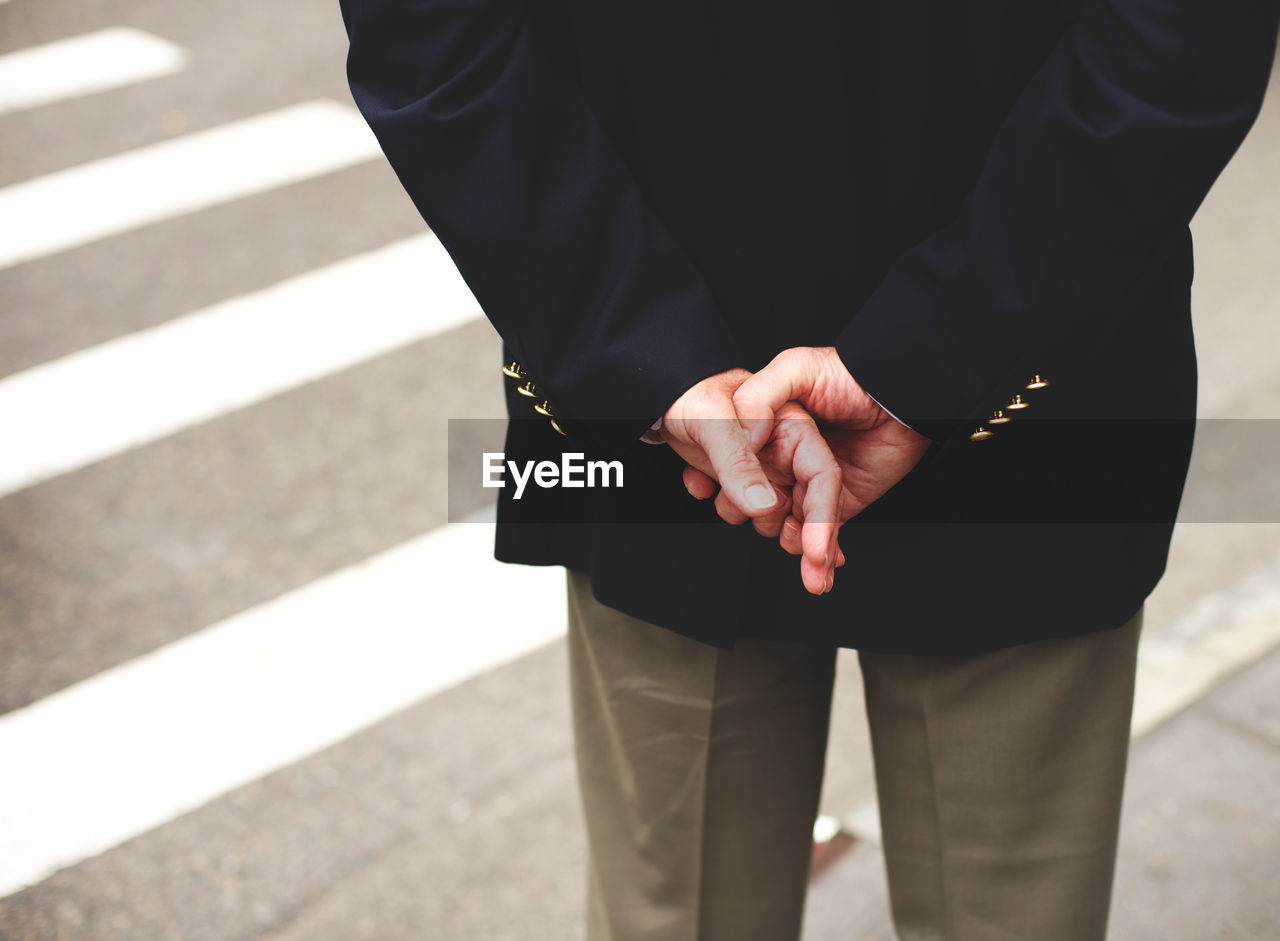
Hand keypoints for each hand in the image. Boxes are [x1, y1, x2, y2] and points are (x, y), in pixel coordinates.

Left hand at [660, 370, 844, 592]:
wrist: (660, 395)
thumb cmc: (690, 394)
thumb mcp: (712, 422)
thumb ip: (739, 461)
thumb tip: (764, 506)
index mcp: (792, 428)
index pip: (821, 478)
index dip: (823, 518)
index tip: (818, 555)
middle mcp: (785, 452)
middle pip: (809, 505)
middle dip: (806, 540)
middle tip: (803, 570)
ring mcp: (765, 469)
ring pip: (781, 513)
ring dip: (761, 525)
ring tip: (725, 504)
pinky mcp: (743, 481)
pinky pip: (752, 511)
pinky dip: (740, 517)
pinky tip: (713, 501)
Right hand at [683, 348, 930, 589]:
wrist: (905, 397)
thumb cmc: (852, 374)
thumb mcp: (797, 367)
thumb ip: (759, 395)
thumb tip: (741, 439)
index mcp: (768, 432)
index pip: (738, 467)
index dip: (729, 484)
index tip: (725, 496)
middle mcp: (783, 461)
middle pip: (755, 501)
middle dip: (757, 517)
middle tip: (771, 513)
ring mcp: (809, 486)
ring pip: (784, 526)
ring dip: (790, 542)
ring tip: (801, 542)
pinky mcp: (838, 506)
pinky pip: (820, 537)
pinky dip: (816, 558)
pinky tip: (817, 567)